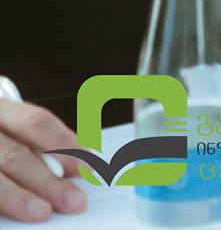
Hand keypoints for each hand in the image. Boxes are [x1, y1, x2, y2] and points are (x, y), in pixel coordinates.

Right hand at [0, 97, 85, 221]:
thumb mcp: (7, 126)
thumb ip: (35, 143)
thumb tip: (75, 170)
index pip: (35, 122)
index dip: (65, 143)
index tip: (91, 165)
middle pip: (14, 156)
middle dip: (47, 181)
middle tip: (74, 201)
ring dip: (16, 197)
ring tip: (40, 213)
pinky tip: (5, 219)